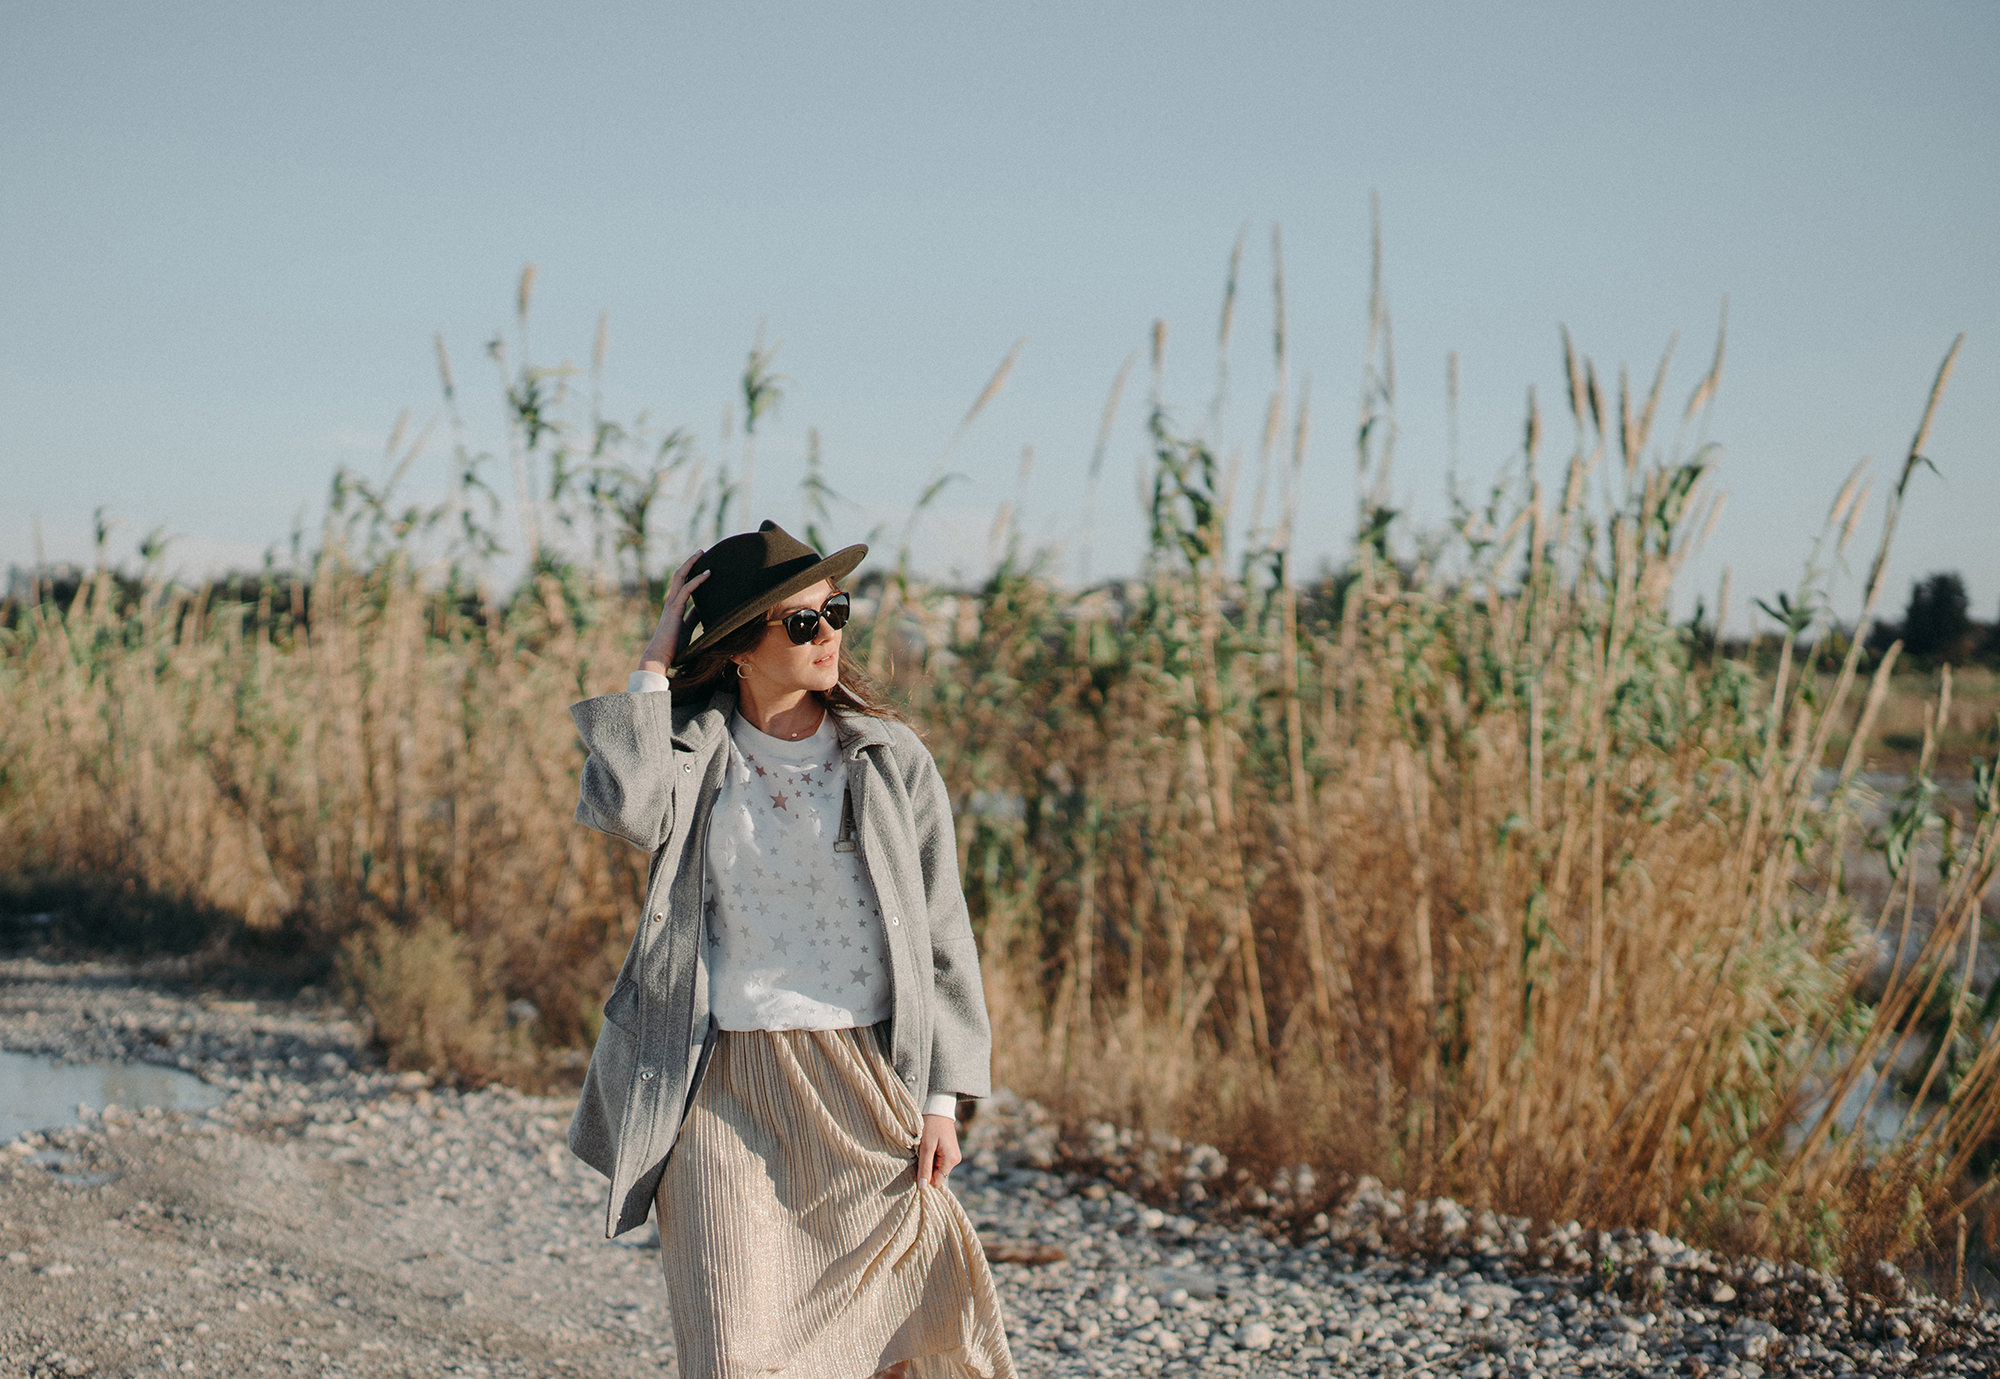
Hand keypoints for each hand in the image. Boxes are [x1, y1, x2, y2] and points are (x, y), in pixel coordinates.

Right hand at [640, 550, 708, 673]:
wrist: (660, 657)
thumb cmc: (673, 646)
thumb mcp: (687, 628)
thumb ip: (693, 618)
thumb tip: (703, 610)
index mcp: (674, 606)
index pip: (683, 584)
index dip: (692, 574)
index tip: (703, 565)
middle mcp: (671, 602)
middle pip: (679, 575)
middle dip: (690, 562)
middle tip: (701, 551)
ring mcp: (671, 604)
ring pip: (680, 577)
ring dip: (691, 564)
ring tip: (702, 553)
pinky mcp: (674, 610)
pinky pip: (686, 590)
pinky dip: (697, 580)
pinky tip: (708, 574)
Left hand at [915, 1112, 960, 1187]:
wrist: (939, 1108)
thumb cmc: (931, 1125)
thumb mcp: (926, 1147)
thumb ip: (924, 1167)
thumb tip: (922, 1187)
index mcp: (951, 1161)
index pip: (937, 1182)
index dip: (926, 1176)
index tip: (919, 1164)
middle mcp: (955, 1160)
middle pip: (937, 1176)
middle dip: (927, 1168)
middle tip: (922, 1153)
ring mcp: (953, 1156)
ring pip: (937, 1169)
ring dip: (928, 1161)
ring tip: (925, 1147)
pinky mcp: (950, 1151)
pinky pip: (939, 1162)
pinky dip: (932, 1156)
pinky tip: (929, 1146)